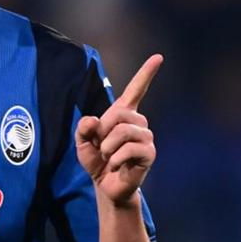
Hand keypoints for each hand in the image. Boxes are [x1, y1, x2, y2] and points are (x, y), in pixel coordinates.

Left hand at [75, 54, 162, 205]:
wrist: (105, 185)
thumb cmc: (96, 160)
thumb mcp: (82, 142)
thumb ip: (83, 127)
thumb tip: (93, 120)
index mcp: (123, 114)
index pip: (136, 89)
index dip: (147, 73)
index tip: (158, 57)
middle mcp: (139, 122)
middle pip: (120, 114)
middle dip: (104, 131)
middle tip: (102, 147)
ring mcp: (146, 137)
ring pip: (124, 132)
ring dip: (108, 147)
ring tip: (109, 157)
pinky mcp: (149, 154)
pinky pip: (129, 149)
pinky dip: (115, 159)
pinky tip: (116, 166)